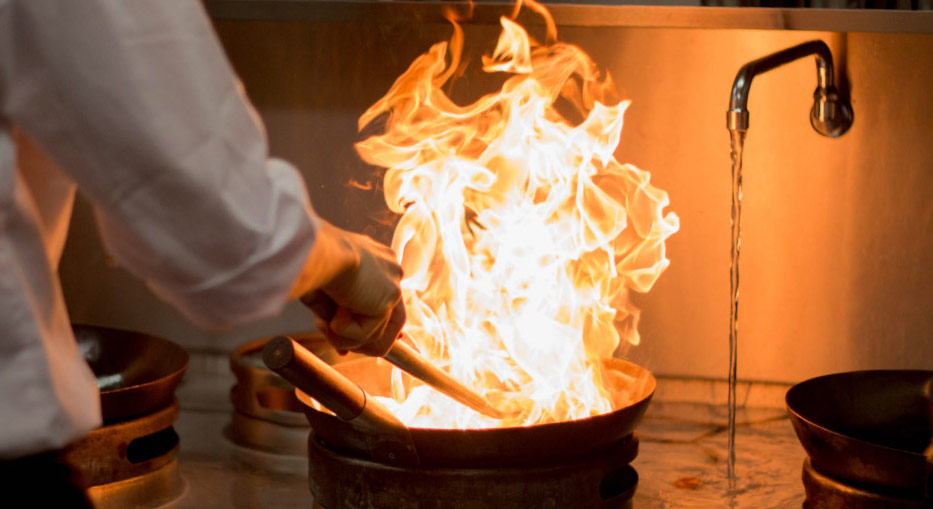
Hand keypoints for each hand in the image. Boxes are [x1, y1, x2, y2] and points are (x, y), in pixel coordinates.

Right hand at [291, 221, 404, 355]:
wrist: (316, 250)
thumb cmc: (308, 261)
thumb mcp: (324, 287)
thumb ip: (336, 310)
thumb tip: (340, 342)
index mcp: (374, 259)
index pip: (380, 296)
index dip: (363, 322)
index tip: (343, 337)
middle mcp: (389, 269)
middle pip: (389, 318)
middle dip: (362, 338)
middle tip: (339, 348)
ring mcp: (392, 284)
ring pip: (377, 331)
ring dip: (348, 338)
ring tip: (323, 328)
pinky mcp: (389, 299)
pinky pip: (367, 333)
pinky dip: (345, 333)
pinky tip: (331, 319)